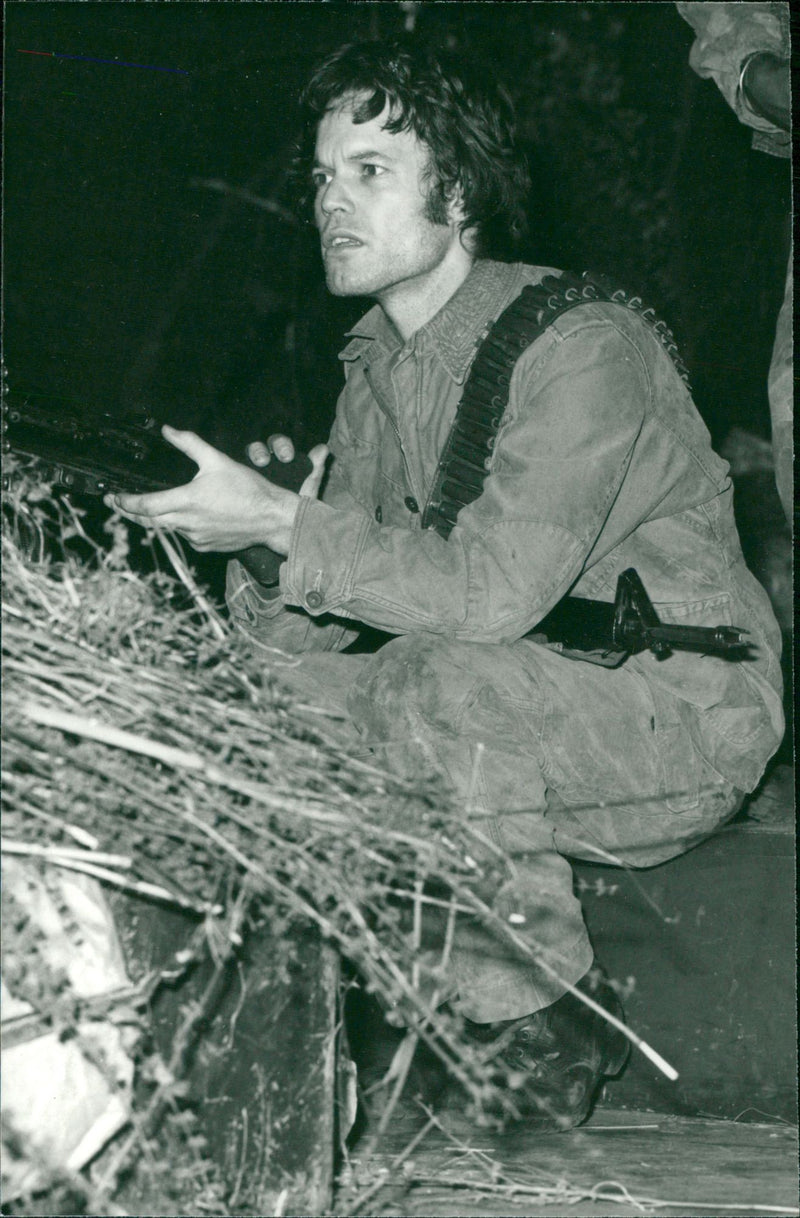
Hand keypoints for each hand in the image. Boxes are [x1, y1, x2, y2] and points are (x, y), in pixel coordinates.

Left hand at [105, 425, 327, 554]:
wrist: (272, 519)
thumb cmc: (248, 490)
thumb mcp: (217, 460)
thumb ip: (189, 444)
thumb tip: (168, 430)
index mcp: (186, 501)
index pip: (145, 505)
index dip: (125, 502)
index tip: (113, 497)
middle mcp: (187, 523)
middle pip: (148, 522)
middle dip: (130, 512)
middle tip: (117, 504)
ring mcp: (195, 538)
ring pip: (166, 529)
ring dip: (155, 519)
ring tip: (145, 509)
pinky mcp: (205, 546)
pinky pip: (184, 536)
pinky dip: (178, 527)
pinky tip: (182, 517)